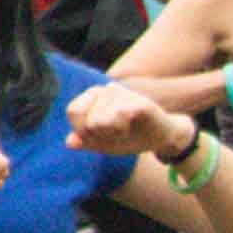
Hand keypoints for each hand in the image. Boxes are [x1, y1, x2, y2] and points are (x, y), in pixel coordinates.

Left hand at [63, 81, 196, 162]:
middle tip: (118, 133)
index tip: (98, 134)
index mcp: (95, 95)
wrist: (162, 138)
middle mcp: (107, 89)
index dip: (83, 130)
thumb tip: (69, 142)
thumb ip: (85, 141)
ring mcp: (125, 93)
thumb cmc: (130, 138)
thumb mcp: (103, 143)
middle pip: (88, 121)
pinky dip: (124, 130)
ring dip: (114, 135)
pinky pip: (120, 117)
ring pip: (101, 122)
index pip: (73, 111)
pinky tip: (134, 127)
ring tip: (127, 130)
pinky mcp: (140, 103)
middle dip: (101, 136)